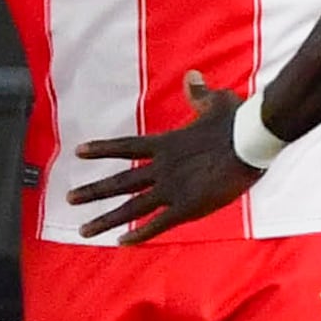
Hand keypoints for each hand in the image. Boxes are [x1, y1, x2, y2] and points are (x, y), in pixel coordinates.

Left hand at [66, 72, 266, 244]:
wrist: (252, 141)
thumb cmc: (237, 120)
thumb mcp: (215, 101)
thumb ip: (198, 94)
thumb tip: (192, 76)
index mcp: (166, 143)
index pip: (125, 146)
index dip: (101, 149)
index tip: (78, 152)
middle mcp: (162, 167)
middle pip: (120, 182)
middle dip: (92, 192)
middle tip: (69, 199)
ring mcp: (173, 188)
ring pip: (132, 208)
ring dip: (106, 219)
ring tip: (83, 230)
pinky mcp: (189, 207)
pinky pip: (158, 224)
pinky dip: (139, 234)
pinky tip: (121, 243)